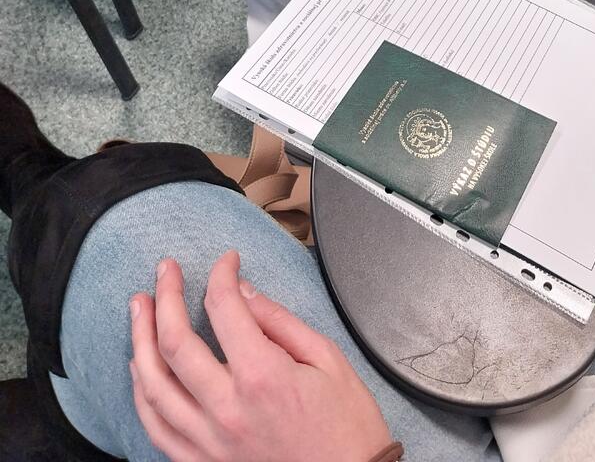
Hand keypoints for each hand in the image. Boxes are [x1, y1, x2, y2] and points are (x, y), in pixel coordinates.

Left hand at [130, 251, 391, 461]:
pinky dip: (142, 393)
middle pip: (174, 343)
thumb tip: (244, 293)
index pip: (224, 308)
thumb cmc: (347, 428)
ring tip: (139, 308)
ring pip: (153, 386)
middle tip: (165, 270)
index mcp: (263, 376)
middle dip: (165, 296)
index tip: (227, 261)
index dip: (221, 274)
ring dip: (140, 340)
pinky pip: (157, 428)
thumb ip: (280, 322)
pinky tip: (140, 367)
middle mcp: (228, 410)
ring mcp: (209, 443)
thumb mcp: (327, 359)